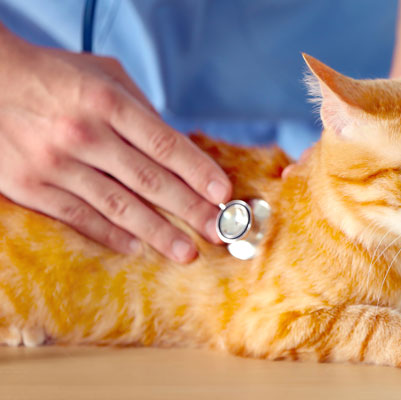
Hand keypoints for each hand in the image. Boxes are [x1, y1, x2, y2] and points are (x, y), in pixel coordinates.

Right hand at [0, 28, 229, 262]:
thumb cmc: (55, 76)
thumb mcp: (104, 74)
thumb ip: (141, 109)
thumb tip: (177, 148)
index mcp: (107, 102)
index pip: (165, 145)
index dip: (198, 172)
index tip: (222, 194)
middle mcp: (84, 134)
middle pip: (149, 181)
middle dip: (189, 210)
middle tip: (217, 231)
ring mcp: (55, 163)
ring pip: (118, 206)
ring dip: (157, 233)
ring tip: (186, 251)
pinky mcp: (30, 186)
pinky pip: (79, 217)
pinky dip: (111, 234)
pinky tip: (137, 246)